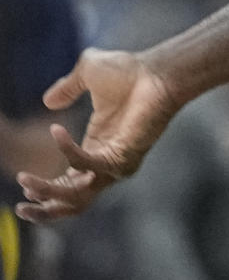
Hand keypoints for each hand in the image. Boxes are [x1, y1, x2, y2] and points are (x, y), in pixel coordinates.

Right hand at [15, 48, 177, 221]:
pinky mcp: (121, 158)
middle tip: (20, 207)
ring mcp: (114, 165)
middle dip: (44, 208)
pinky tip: (57, 131)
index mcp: (95, 150)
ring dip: (49, 191)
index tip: (24, 183)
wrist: (157, 71)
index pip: (68, 184)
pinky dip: (68, 151)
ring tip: (27, 182)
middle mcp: (104, 164)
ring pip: (77, 195)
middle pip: (71, 202)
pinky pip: (87, 164)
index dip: (46, 190)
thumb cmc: (130, 72)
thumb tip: (48, 101)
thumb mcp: (88, 74)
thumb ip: (68, 88)